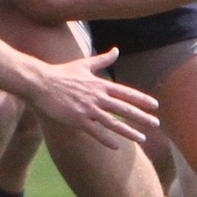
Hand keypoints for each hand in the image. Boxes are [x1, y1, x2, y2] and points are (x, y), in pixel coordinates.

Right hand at [23, 48, 157, 149]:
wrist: (40, 83)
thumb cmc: (61, 73)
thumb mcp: (84, 64)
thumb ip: (102, 59)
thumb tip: (116, 50)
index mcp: (100, 84)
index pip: (126, 92)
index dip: (141, 99)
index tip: (155, 105)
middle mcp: (97, 97)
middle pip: (124, 109)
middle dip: (142, 117)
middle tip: (155, 124)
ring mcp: (88, 109)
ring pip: (113, 122)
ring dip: (129, 131)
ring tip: (142, 138)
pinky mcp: (78, 119)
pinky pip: (96, 132)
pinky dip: (107, 140)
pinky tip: (117, 147)